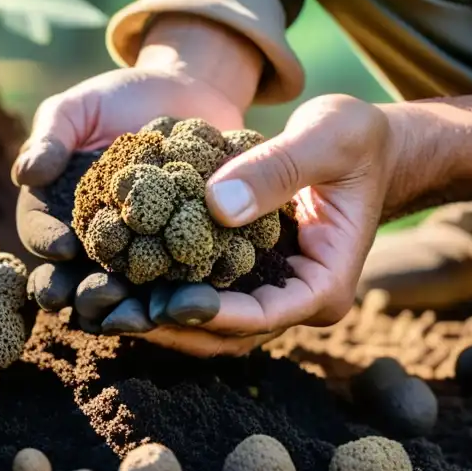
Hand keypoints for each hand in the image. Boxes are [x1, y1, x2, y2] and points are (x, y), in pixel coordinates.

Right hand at [16, 15, 262, 330]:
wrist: (188, 94)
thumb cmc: (120, 99)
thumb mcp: (80, 108)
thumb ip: (51, 136)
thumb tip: (25, 173)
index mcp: (58, 211)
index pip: (41, 233)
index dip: (47, 242)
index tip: (64, 246)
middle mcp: (93, 242)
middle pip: (77, 281)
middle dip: (85, 294)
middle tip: (100, 294)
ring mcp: (137, 255)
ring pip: (125, 295)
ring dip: (131, 310)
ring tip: (143, 314)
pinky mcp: (181, 256)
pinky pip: (178, 284)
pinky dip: (183, 295)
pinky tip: (194, 300)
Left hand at [133, 94, 397, 355]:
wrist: (365, 148)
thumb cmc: (358, 140)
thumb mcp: (329, 137)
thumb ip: (278, 167)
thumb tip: (216, 206)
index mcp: (325, 284)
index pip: (264, 314)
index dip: (213, 314)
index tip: (167, 303)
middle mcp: (297, 301)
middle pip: (228, 333)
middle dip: (172, 327)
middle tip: (117, 313)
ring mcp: (271, 292)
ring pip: (209, 324)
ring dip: (160, 318)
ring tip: (106, 305)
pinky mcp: (248, 275)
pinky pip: (203, 293)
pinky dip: (165, 289)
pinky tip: (121, 276)